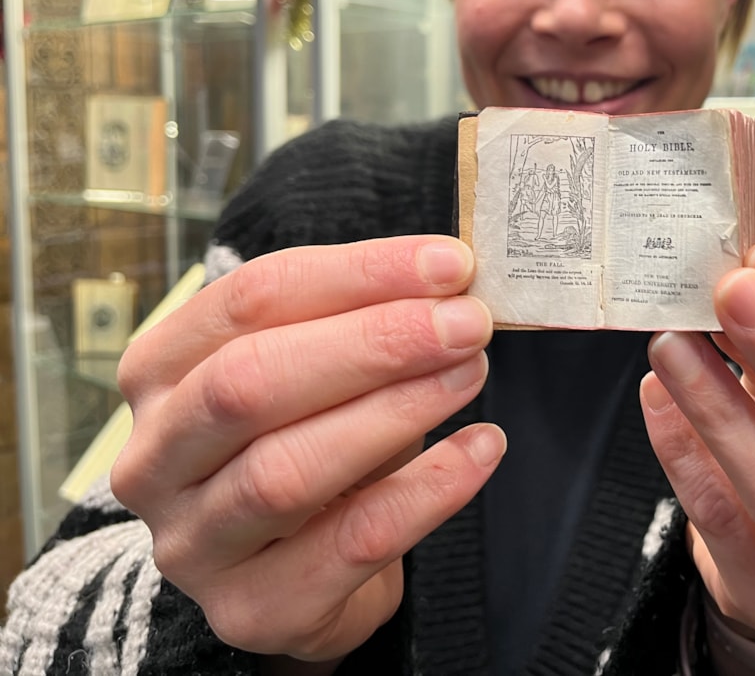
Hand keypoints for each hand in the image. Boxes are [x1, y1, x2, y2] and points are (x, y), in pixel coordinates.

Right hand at [111, 236, 504, 663]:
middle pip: (250, 381)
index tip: (446, 263)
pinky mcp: (251, 609)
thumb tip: (448, 283)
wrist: (301, 575)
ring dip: (396, 411)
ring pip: (286, 470)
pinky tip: (480, 449)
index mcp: (161, 372)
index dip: (357, 273)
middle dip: (374, 342)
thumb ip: (363, 323)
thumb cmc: (309, 443)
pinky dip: (427, 492)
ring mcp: (193, 544)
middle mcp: (156, 458)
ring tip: (471, 373)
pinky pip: (350, 545)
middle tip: (466, 322)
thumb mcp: (320, 371)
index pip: (249, 300)